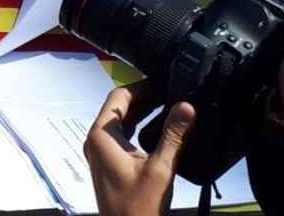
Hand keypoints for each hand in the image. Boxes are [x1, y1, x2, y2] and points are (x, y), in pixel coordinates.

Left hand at [85, 83, 194, 215]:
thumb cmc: (138, 206)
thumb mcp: (160, 168)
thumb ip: (173, 135)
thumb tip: (186, 106)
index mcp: (101, 136)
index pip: (118, 97)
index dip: (141, 86)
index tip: (163, 81)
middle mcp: (96, 141)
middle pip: (119, 108)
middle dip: (145, 98)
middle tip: (172, 91)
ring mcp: (102, 153)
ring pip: (123, 123)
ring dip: (144, 113)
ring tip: (171, 105)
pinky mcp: (110, 165)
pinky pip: (125, 138)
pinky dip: (141, 128)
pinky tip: (161, 130)